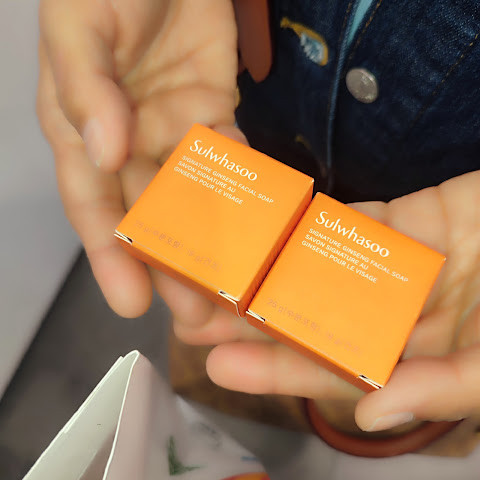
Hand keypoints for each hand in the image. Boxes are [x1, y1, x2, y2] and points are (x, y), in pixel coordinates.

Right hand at [37, 0, 238, 315]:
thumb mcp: (79, 27)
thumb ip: (86, 87)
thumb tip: (105, 150)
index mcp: (81, 130)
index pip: (92, 204)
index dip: (110, 255)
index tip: (130, 303)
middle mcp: (126, 142)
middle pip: (147, 215)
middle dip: (169, 266)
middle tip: (193, 315)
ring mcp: (172, 132)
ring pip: (191, 200)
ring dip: (209, 245)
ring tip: (228, 291)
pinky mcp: (213, 115)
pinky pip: (228, 162)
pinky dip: (241, 196)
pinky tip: (256, 231)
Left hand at [169, 171, 479, 430]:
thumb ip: (450, 389)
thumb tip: (372, 413)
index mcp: (418, 361)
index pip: (332, 371)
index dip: (277, 368)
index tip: (220, 361)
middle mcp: (396, 317)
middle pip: (310, 319)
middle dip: (252, 316)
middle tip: (190, 310)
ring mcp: (396, 266)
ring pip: (318, 267)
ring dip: (267, 267)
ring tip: (211, 265)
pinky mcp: (404, 220)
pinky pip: (345, 221)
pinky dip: (306, 221)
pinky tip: (262, 221)